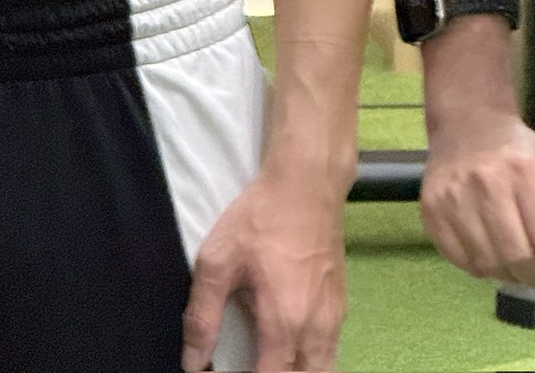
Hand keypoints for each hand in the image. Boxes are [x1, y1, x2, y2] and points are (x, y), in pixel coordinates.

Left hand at [181, 172, 346, 372]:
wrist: (307, 181)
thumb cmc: (261, 217)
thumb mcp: (218, 260)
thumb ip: (202, 316)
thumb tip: (193, 362)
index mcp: (284, 322)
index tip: (219, 372)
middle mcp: (316, 328)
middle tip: (249, 364)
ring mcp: (334, 316)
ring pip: (323, 370)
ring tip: (270, 360)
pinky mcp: (340, 302)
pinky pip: (331, 350)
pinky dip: (312, 362)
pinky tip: (291, 348)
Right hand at [421, 108, 534, 289]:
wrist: (468, 126)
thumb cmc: (520, 152)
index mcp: (525, 169)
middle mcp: (487, 183)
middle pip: (517, 257)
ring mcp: (454, 198)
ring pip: (488, 265)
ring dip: (510, 277)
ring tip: (520, 268)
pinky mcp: (432, 212)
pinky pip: (462, 262)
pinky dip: (482, 269)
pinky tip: (494, 257)